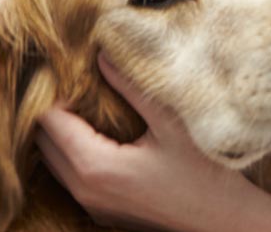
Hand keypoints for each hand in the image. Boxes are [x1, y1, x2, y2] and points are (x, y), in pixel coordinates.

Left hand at [36, 54, 257, 231]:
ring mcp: (93, 206)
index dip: (58, 93)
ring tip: (91, 107)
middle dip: (57, 111)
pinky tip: (104, 136)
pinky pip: (73, 179)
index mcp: (95, 167)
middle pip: (45, 142)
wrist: (226, 222)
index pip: (50, 121)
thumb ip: (132, 88)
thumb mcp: (171, 123)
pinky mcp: (104, 213)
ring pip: (56, 163)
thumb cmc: (205, 174)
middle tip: (82, 85)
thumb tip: (103, 55)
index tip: (77, 73)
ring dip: (65, 134)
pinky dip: (76, 154)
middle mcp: (85, 191)